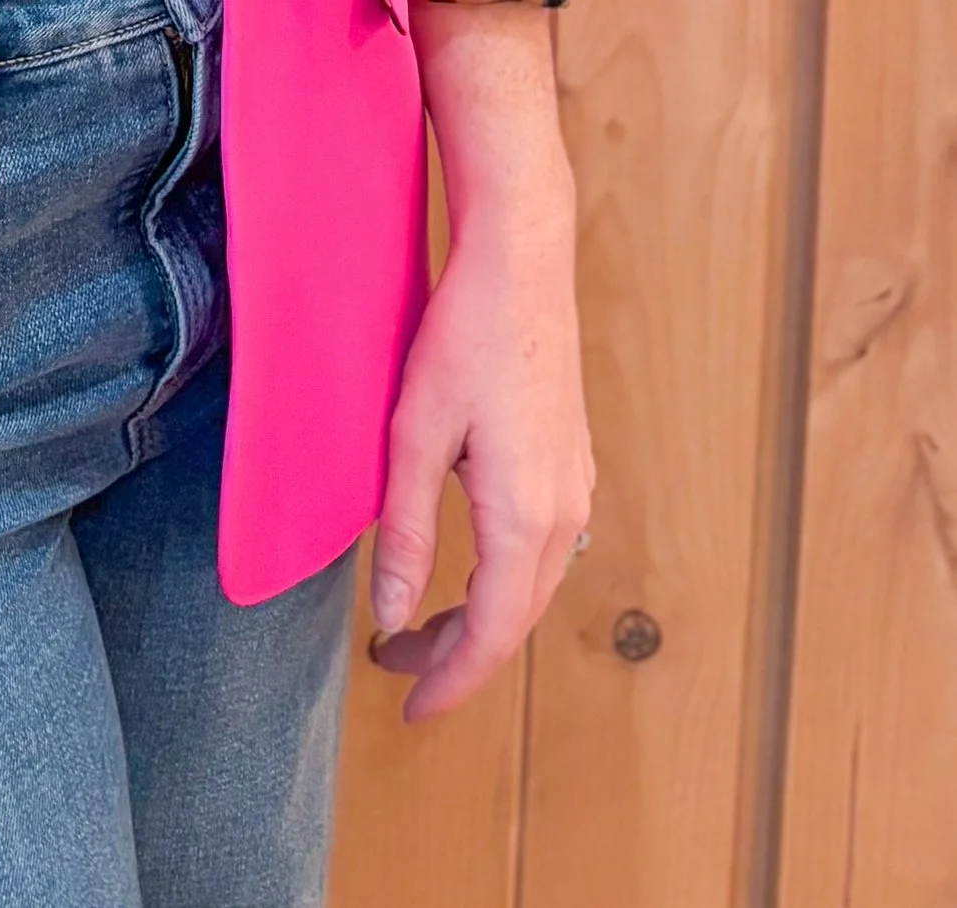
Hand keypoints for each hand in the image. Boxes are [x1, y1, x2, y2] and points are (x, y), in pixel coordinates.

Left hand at [368, 9, 592, 720]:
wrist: (523, 262)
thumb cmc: (465, 337)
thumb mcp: (415, 437)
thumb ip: (406, 533)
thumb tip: (395, 617)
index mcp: (524, 516)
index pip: (491, 634)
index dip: (450, 681)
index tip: (410, 708)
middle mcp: (565, 513)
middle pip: (516, 619)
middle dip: (460, 656)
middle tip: (399, 670)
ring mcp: (576, 487)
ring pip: (531, 586)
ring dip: (483, 618)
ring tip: (423, 628)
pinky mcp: (572, 462)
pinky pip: (543, 551)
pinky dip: (503, 579)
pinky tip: (467, 568)